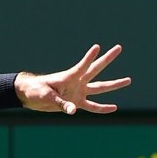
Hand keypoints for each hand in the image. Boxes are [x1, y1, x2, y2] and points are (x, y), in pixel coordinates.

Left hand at [15, 44, 130, 114]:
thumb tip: (74, 111)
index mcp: (69, 76)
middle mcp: (77, 82)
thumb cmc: (35, 90)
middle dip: (107, 59)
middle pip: (96, 69)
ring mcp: (78, 92)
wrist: (29, 96)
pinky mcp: (76, 102)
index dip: (89, 57)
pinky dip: (102, 108)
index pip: (82, 66)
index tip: (97, 47)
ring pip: (100, 88)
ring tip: (128, 80)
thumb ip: (61, 103)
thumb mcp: (46, 96)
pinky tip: (114, 108)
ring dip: (114, 84)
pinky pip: (92, 106)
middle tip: (118, 47)